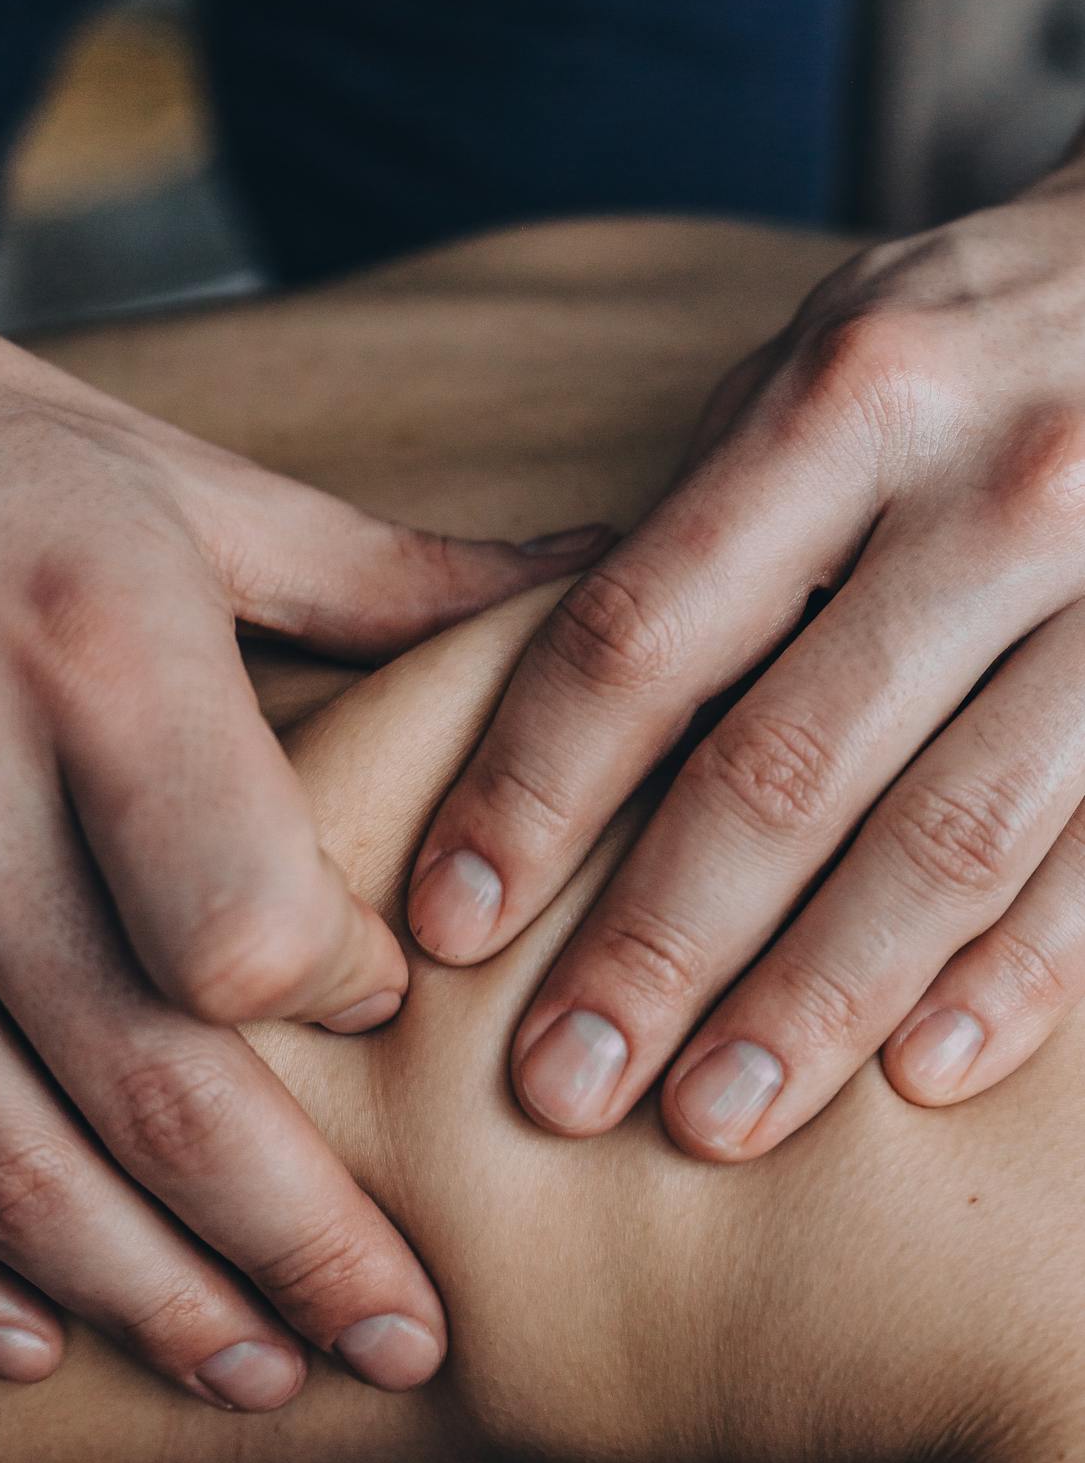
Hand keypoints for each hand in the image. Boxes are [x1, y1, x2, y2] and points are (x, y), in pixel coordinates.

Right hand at [0, 85, 606, 1401]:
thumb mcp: (190, 484)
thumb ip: (397, 576)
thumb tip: (605, 597)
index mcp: (90, 655)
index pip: (248, 924)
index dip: (345, 996)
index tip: (391, 1009)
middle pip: (145, 1087)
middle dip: (295, 1249)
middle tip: (405, 1347)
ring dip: (138, 1298)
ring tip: (258, 1377)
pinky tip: (23, 1342)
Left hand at [409, 146, 1084, 1157]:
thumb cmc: (970, 346)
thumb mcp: (820, 370)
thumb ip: (707, 529)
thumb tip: (568, 725)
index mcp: (849, 404)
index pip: (645, 636)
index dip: (534, 793)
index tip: (451, 923)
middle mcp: (996, 493)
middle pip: (785, 765)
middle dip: (658, 946)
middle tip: (562, 1084)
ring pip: (949, 841)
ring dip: (816, 1000)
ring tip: (714, 1117)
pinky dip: (1011, 979)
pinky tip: (916, 1070)